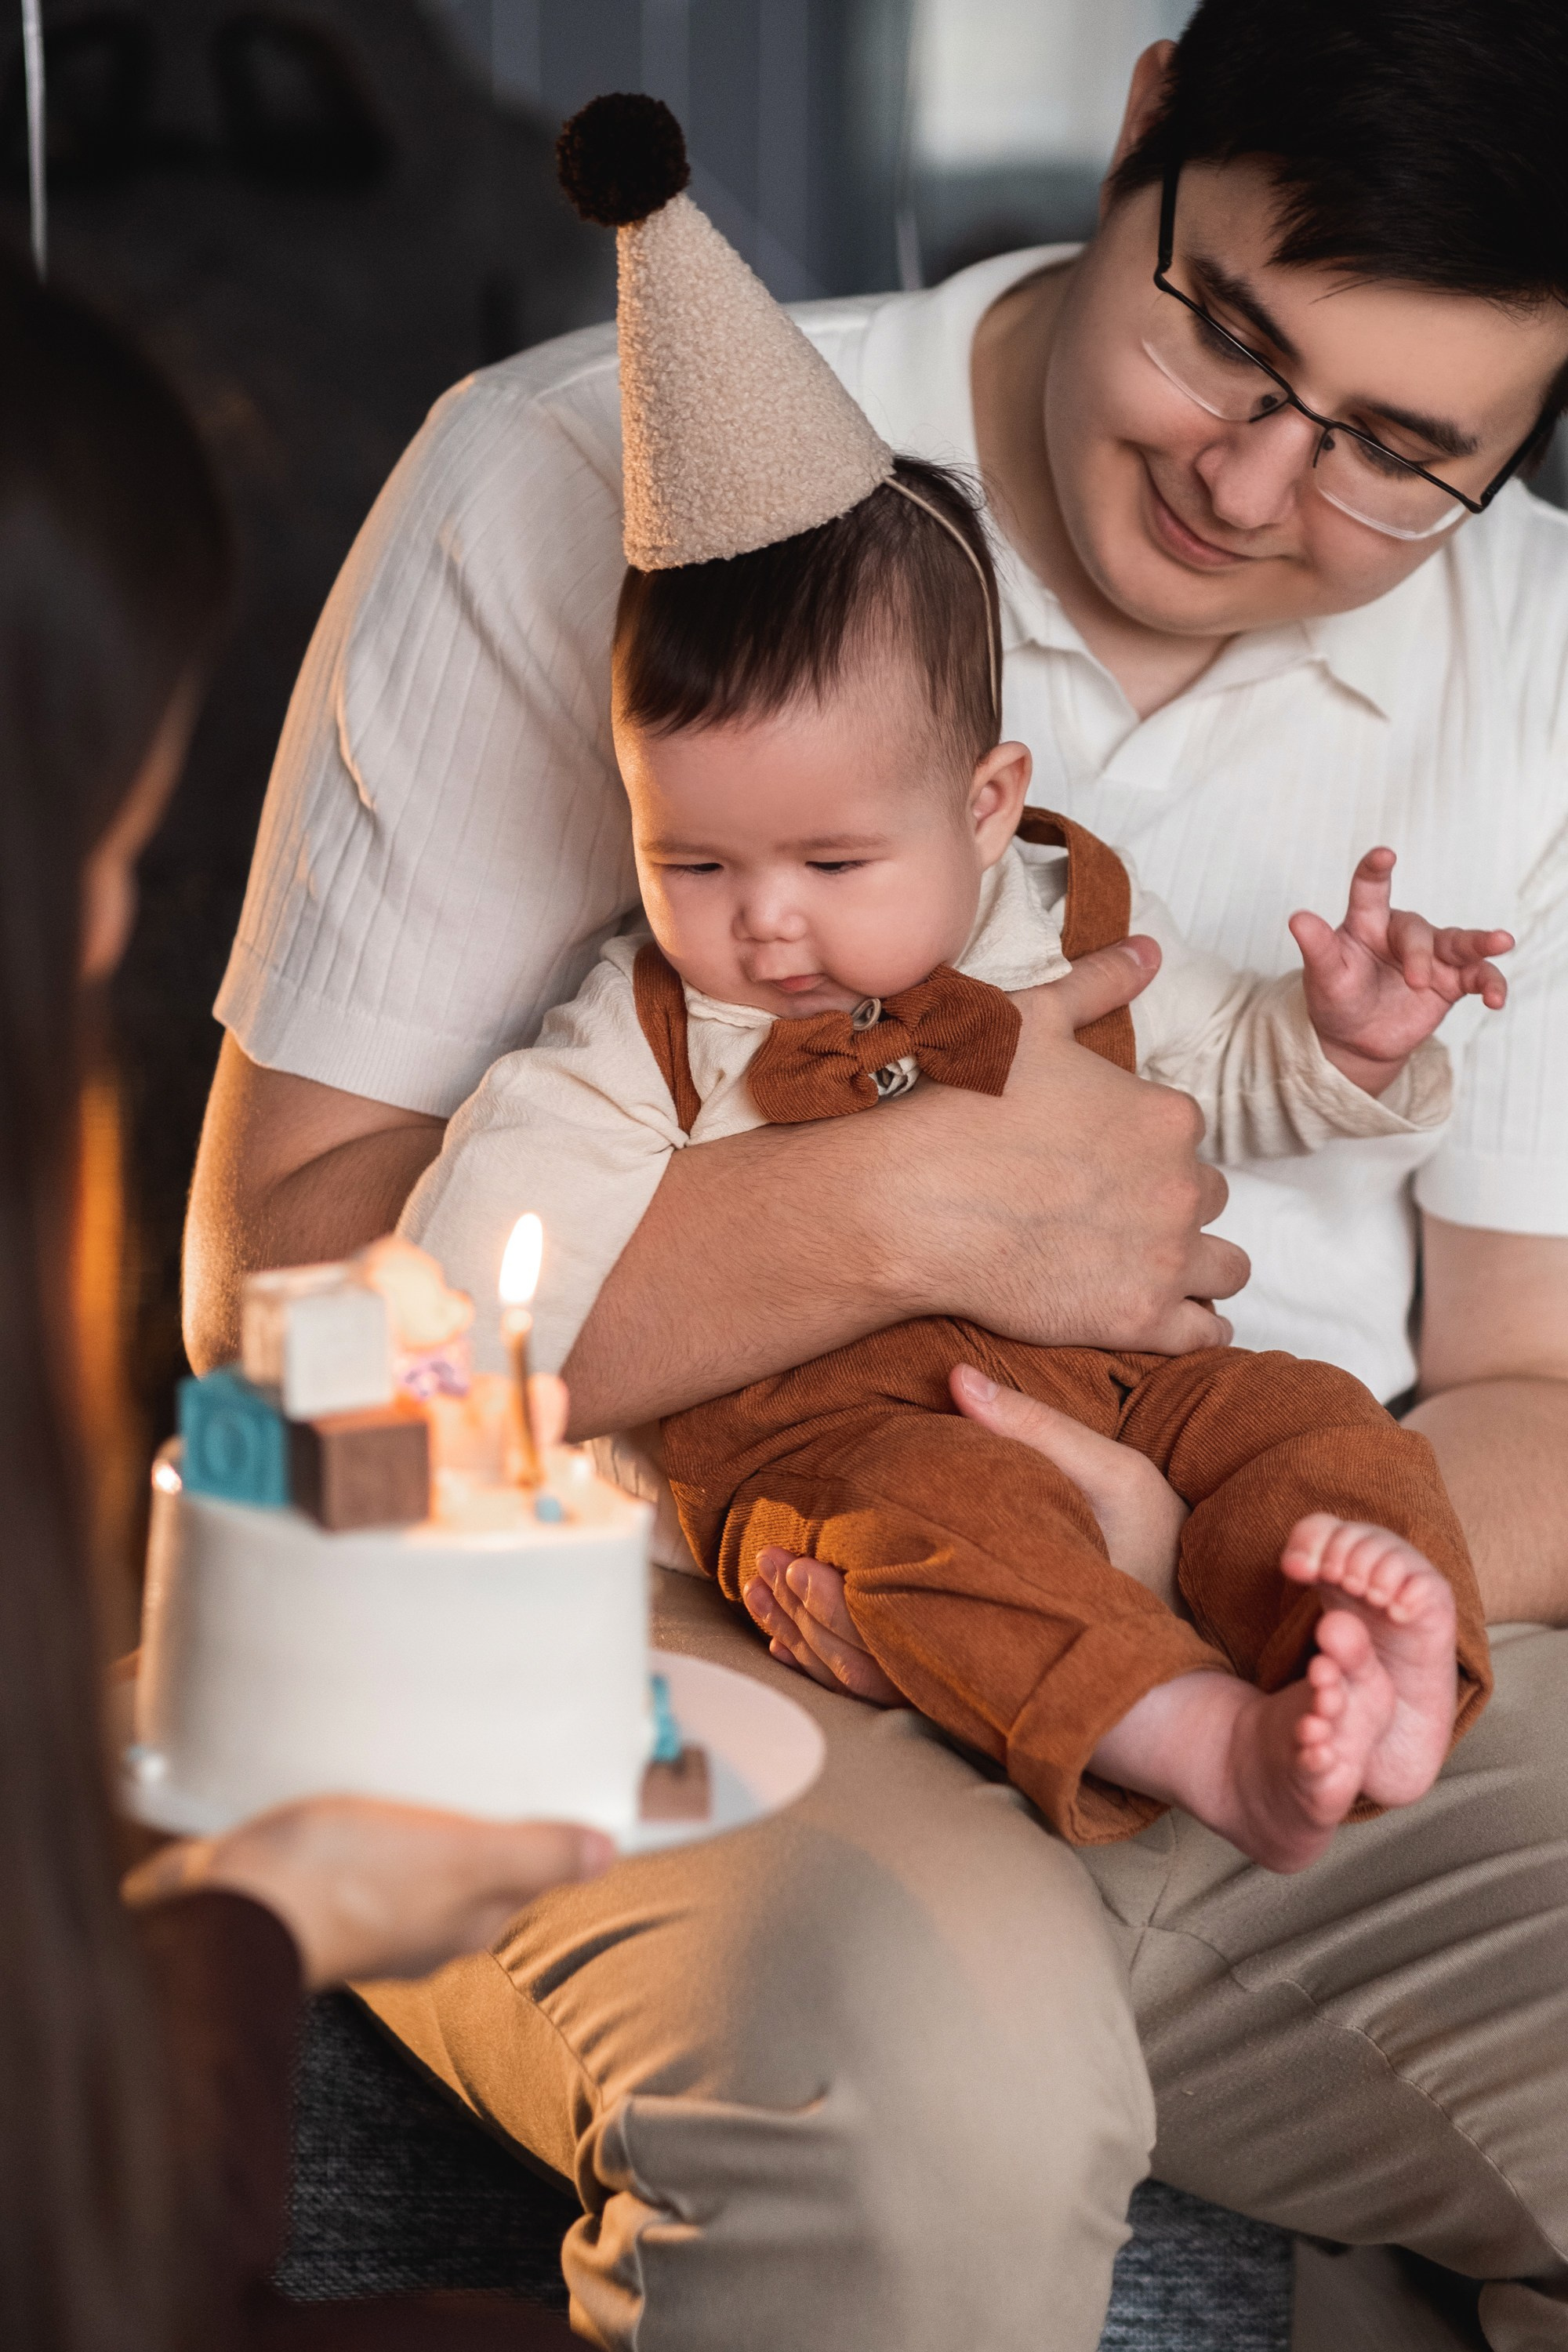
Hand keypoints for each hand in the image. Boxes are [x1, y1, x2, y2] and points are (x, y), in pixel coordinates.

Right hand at [123, 1796, 612, 1990]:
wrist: (222, 1906)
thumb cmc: (341, 1884)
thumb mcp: (457, 1859)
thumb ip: (532, 1857)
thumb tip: (605, 1852)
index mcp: (464, 1925)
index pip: (527, 1870)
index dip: (546, 1824)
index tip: (555, 1773)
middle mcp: (418, 1927)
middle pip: (471, 1860)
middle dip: (484, 1810)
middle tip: (492, 1745)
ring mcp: (361, 1911)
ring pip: (415, 1851)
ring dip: (424, 1808)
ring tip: (426, 1751)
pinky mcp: (309, 1885)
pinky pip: (357, 1843)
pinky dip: (368, 1809)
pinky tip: (359, 1776)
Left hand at [744, 1359, 1195, 1699]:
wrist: (1191, 1629)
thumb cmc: (1154, 1544)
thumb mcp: (1113, 1476)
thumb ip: (1033, 1430)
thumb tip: (954, 1377)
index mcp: (1004, 1602)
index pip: (894, 1615)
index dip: (831, 1596)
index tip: (787, 1561)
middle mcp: (981, 1647)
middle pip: (869, 1652)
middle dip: (806, 1616)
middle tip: (760, 1575)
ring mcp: (977, 1671)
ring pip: (874, 1674)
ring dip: (814, 1640)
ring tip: (765, 1598)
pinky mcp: (980, 1675)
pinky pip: (895, 1684)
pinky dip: (842, 1665)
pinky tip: (798, 1641)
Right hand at [904, 937, 1246, 1353]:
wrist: (914, 1202)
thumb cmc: (965, 1107)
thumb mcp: (1031, 1020)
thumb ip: (1100, 982)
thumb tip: (1149, 950)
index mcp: (1168, 1117)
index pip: (1184, 1137)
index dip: (1143, 1148)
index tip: (1099, 1161)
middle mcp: (1182, 1186)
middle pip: (1206, 1197)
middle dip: (1167, 1204)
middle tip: (1106, 1213)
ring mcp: (1166, 1257)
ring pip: (1223, 1266)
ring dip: (1194, 1265)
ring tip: (1143, 1266)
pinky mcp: (1140, 1318)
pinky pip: (1203, 1332)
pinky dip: (1191, 1326)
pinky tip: (1162, 1316)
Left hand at [1290, 848, 1512, 1093]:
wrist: (1356, 1039)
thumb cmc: (1336, 998)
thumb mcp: (1323, 977)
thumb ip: (1317, 948)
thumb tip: (1298, 918)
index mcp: (1366, 923)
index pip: (1370, 889)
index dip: (1375, 870)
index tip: (1384, 855)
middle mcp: (1402, 934)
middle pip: (1417, 931)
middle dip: (1418, 956)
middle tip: (1413, 981)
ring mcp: (1432, 956)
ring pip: (1461, 942)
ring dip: (1482, 943)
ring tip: (1502, 941)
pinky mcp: (1452, 980)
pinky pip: (1479, 976)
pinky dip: (1491, 984)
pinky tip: (1496, 999)